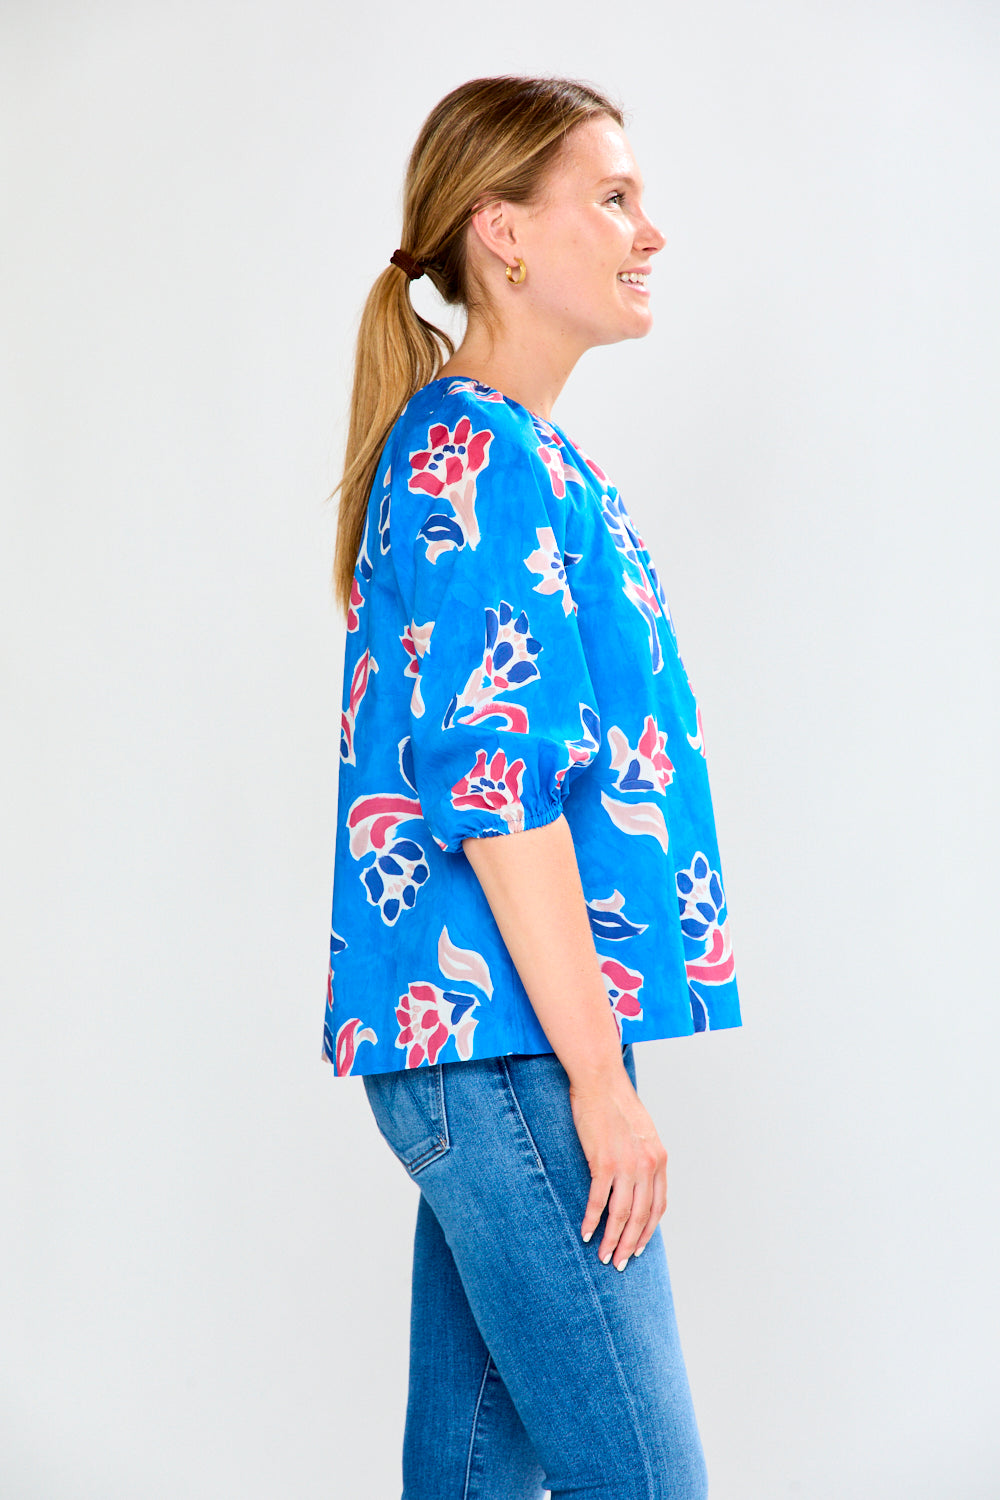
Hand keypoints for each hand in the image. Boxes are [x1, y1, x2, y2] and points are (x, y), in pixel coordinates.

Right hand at [570, 1069, 667, 1270]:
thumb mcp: (642, 1131)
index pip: (658, 1207)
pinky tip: (586, 1233)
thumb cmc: (616, 1103)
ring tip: (605, 1256)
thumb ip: (644, 1156)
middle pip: (641, 1216)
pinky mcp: (603, 1162)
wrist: (600, 1081)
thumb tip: (638, 1179)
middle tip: (620, 1263)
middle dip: (630, 1244)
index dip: (648, 1231)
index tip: (639, 1247)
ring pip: (622, 1215)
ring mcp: (626, 1165)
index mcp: (659, 1160)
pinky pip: (599, 1201)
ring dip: (613, 1240)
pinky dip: (593, 1221)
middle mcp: (648, 1166)